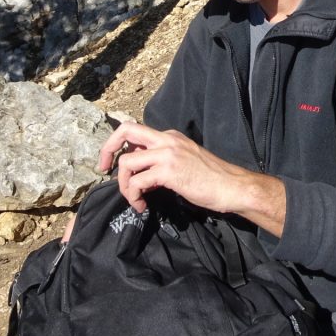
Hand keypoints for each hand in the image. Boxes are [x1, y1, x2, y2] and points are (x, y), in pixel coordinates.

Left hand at [97, 121, 286, 235]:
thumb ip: (161, 162)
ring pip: (127, 161)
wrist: (232, 187)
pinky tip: (143, 206)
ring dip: (123, 185)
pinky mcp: (170, 171)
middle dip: (107, 150)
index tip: (111, 164)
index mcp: (170, 136)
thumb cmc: (211, 179)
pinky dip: (133, 196)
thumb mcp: (184, 162)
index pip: (135, 131)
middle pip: (126, 130)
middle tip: (103, 170)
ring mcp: (168, 153)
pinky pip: (138, 181)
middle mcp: (167, 139)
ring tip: (134, 200)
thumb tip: (140, 174)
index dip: (118, 145)